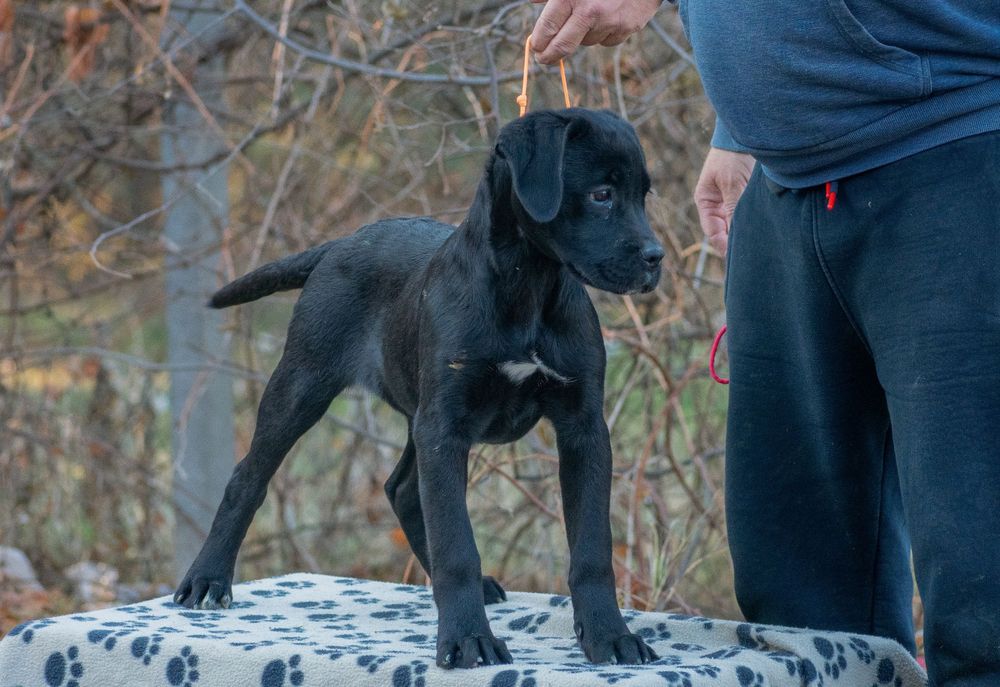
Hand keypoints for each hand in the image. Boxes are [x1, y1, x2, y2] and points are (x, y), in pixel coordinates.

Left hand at [530, 0, 661, 63]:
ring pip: (585, 42)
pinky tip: (607, 18)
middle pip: (562, 46)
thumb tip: (531, 0)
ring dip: (581, 36)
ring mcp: (609, 22)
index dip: (538, 42)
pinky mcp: (625, 28)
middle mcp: (589, 11)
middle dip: (549, 56)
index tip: (535, 47)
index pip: (547, 28)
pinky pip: (606, 41)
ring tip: (588, 17)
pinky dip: (603, 34)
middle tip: (543, 58)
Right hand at [694, 147, 754, 255]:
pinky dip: (753, 221)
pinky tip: (763, 229)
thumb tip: (735, 234)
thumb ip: (732, 208)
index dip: (723, 244)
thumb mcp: (731, 183)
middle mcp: (716, 204)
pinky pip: (747, 214)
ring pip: (736, 224)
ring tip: (757, 244)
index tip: (735, 255)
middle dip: (734, 241)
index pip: (712, 231)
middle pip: (724, 230)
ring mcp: (730, 200)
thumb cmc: (732, 156)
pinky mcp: (745, 196)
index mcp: (705, 201)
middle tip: (749, 253)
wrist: (746, 134)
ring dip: (744, 231)